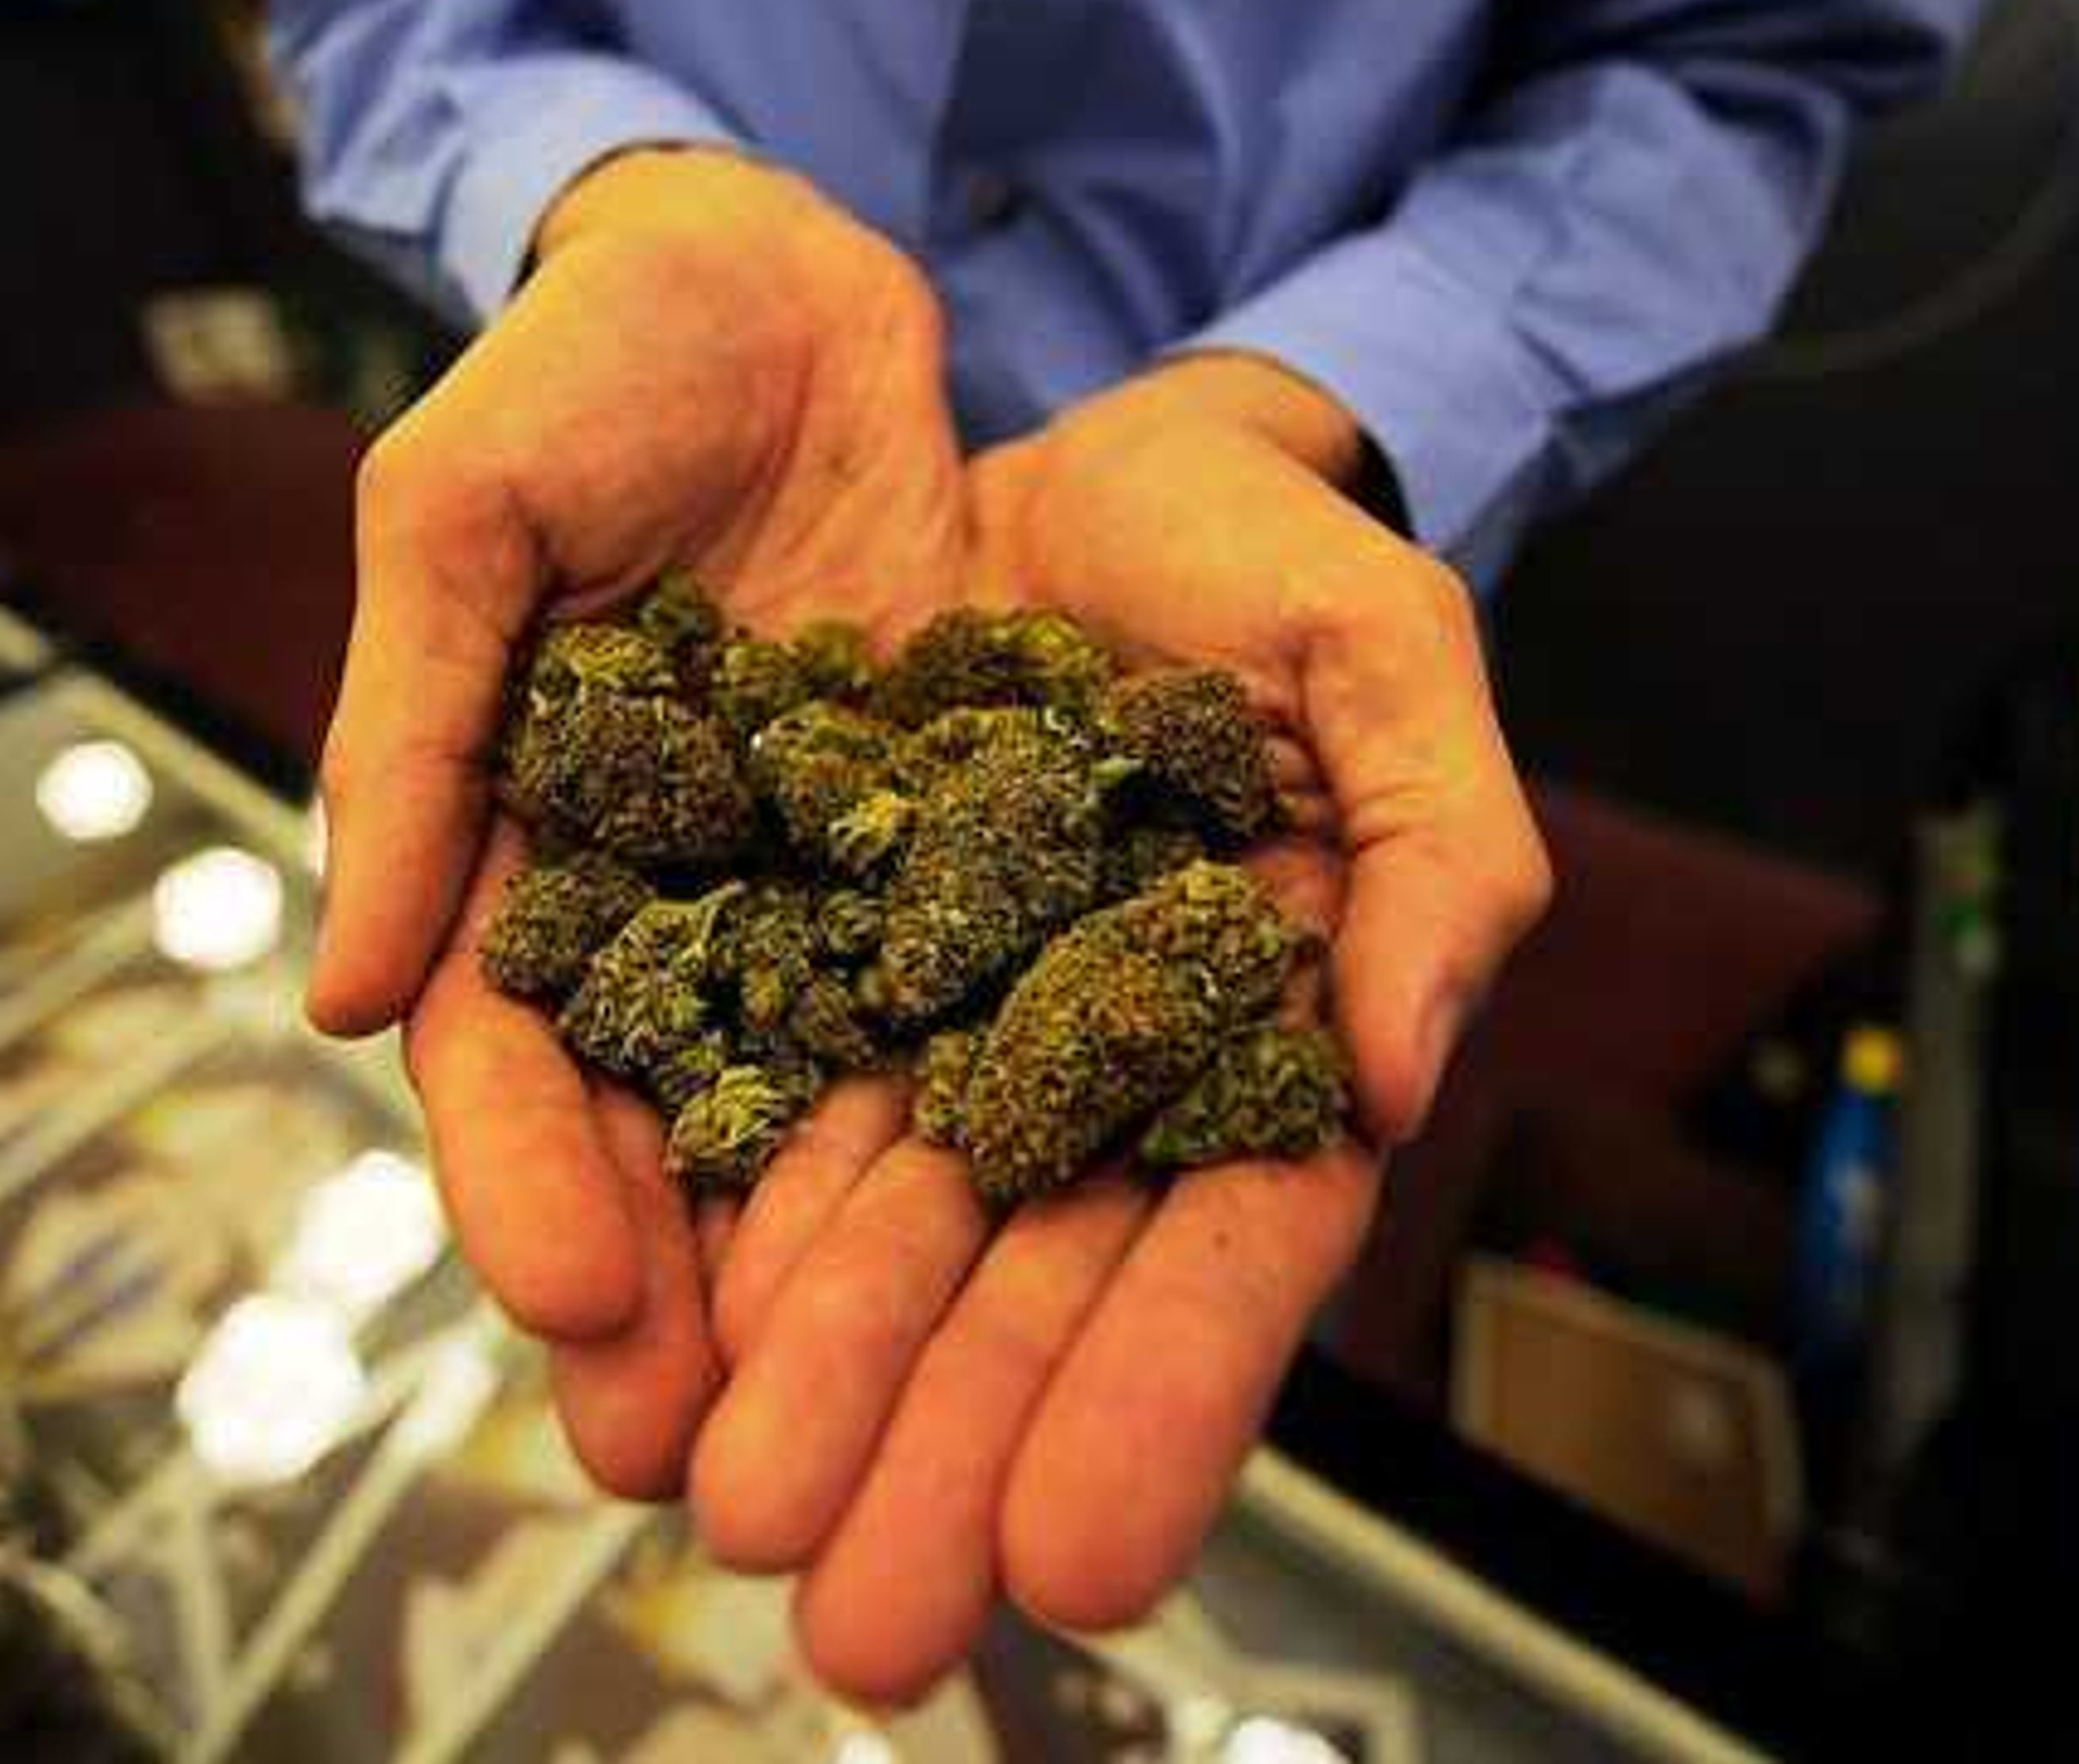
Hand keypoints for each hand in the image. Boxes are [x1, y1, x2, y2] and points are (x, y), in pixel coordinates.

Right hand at [312, 150, 970, 1443]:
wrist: (775, 268)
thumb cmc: (583, 365)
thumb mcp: (463, 513)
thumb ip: (410, 734)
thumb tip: (334, 995)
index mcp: (514, 839)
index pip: (502, 1046)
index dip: (525, 1173)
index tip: (567, 1293)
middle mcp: (663, 888)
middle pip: (665, 1120)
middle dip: (677, 1288)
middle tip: (705, 1455)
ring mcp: (810, 867)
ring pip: (818, 1088)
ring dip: (827, 1253)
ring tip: (866, 1404)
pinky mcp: (946, 824)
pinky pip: (968, 971)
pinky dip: (984, 1090)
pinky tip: (1030, 1213)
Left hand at [684, 355, 1550, 1701]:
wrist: (1067, 451)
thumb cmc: (1263, 552)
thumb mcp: (1384, 655)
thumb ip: (1439, 852)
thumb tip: (1401, 1077)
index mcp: (1249, 1029)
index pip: (1226, 1248)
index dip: (1160, 1401)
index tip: (1079, 1558)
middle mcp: (1081, 1058)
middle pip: (1024, 1283)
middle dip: (946, 1453)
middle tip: (865, 1628)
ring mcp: (930, 1008)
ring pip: (869, 1221)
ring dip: (807, 1380)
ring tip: (727, 1515)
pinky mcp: (788, 930)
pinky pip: (736, 1080)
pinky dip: (692, 1206)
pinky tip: (639, 1333)